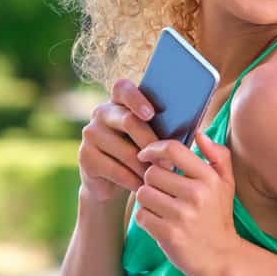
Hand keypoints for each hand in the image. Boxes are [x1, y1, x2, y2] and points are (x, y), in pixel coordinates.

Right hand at [77, 78, 163, 202]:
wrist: (111, 180)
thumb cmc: (141, 151)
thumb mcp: (151, 136)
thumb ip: (163, 127)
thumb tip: (191, 129)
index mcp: (119, 100)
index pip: (123, 88)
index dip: (136, 98)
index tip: (151, 114)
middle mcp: (102, 112)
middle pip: (129, 121)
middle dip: (151, 143)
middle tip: (167, 162)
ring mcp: (91, 133)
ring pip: (125, 150)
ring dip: (145, 167)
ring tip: (160, 178)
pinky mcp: (85, 157)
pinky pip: (115, 170)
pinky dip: (133, 180)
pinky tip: (143, 187)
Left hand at [134, 131, 241, 275]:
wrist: (222, 258)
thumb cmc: (219, 217)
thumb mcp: (226, 184)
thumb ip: (218, 156)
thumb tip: (200, 134)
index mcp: (209, 178)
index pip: (173, 150)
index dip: (153, 149)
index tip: (145, 155)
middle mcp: (196, 194)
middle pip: (152, 173)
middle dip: (152, 181)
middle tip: (162, 192)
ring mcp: (182, 215)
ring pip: (143, 193)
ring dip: (147, 200)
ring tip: (161, 208)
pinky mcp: (169, 234)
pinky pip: (141, 215)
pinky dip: (146, 218)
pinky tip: (159, 223)